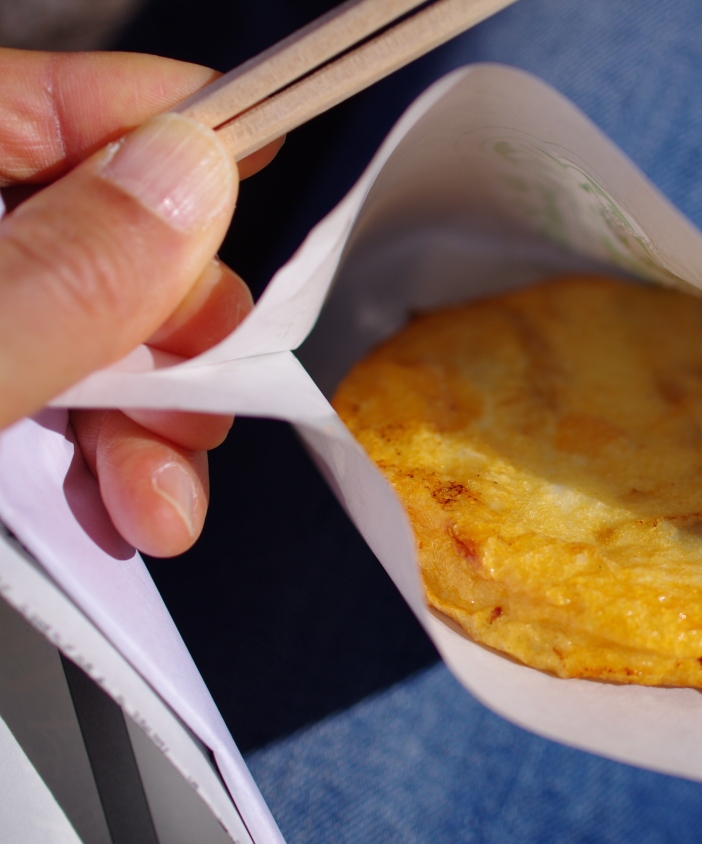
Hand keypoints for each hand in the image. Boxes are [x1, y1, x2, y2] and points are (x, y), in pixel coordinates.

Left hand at [0, 49, 282, 556]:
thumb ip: (60, 276)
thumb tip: (193, 175)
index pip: (66, 102)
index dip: (179, 130)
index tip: (270, 154)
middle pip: (106, 233)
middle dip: (175, 338)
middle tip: (197, 409)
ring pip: (94, 329)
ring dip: (153, 423)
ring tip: (156, 507)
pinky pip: (57, 396)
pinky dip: (103, 458)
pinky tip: (122, 510)